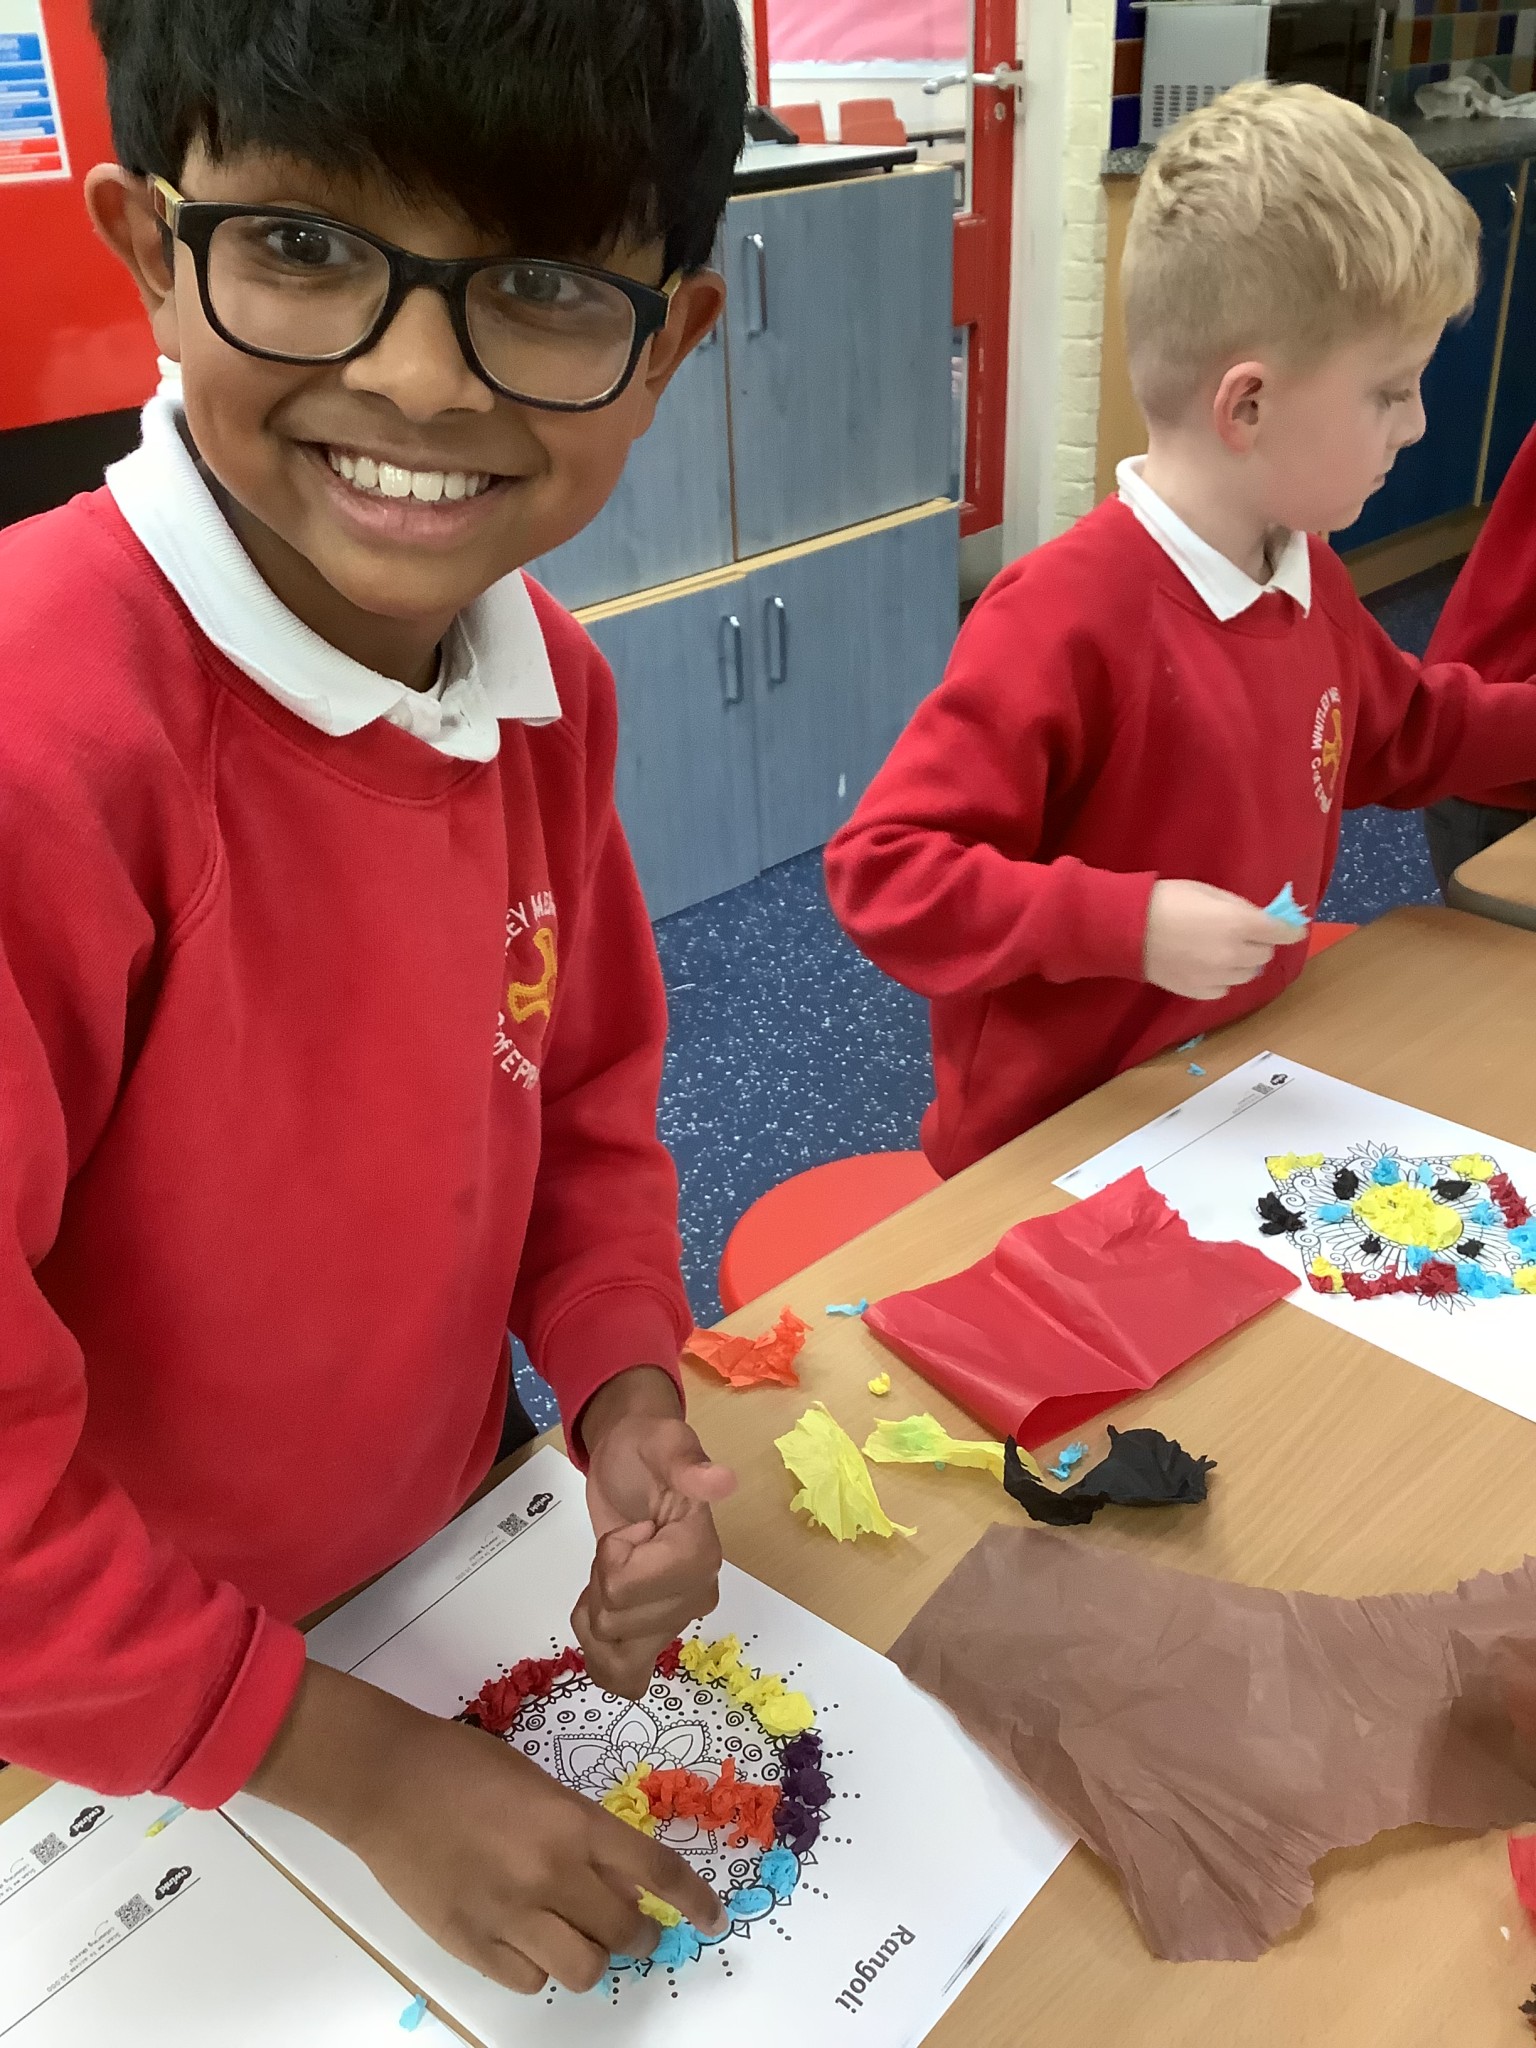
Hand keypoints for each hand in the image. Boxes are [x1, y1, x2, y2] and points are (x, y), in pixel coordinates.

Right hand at [248, 1663, 727, 1992]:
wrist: (389, 1782)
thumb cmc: (465, 1767)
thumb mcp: (542, 1786)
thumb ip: (584, 1833)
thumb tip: (625, 1878)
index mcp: (574, 1823)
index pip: (656, 1872)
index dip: (693, 1901)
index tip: (714, 1918)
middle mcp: (551, 1873)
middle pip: (626, 1931)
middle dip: (641, 1934)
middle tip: (636, 1928)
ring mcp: (510, 1915)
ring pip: (583, 1968)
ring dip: (590, 1955)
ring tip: (577, 1936)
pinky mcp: (471, 1944)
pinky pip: (529, 1981)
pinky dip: (538, 1968)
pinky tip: (527, 1942)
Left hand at [574, 1367, 736, 1699]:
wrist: (634, 1464)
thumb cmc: (645, 1450)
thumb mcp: (660, 1441)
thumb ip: (684, 1463)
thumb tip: (720, 1481)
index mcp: (700, 1552)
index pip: (628, 1588)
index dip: (613, 1559)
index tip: (633, 1528)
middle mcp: (696, 1593)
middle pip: (617, 1624)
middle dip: (602, 1582)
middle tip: (623, 1543)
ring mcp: (676, 1618)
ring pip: (618, 1656)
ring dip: (595, 1614)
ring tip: (612, 1571)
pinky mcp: (653, 1634)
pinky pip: (624, 1677)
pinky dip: (600, 1656)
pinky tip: (602, 1612)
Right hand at [1143, 879, 1305, 1000]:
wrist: (1127, 929)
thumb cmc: (1167, 899)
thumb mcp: (1209, 892)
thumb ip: (1240, 907)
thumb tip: (1261, 920)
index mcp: (1239, 923)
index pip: (1281, 933)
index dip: (1290, 930)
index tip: (1291, 928)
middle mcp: (1234, 954)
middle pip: (1265, 954)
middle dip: (1260, 943)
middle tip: (1244, 934)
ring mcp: (1217, 976)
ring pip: (1248, 974)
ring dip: (1243, 962)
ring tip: (1223, 951)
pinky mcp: (1200, 992)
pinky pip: (1225, 988)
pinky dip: (1223, 978)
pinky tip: (1207, 966)